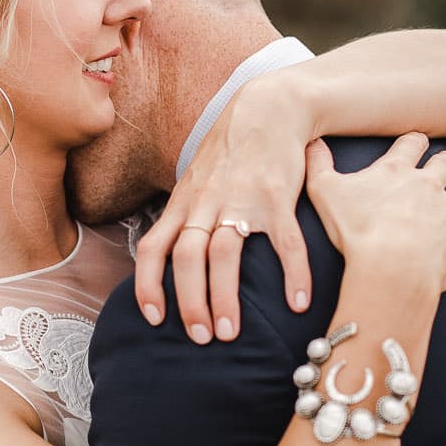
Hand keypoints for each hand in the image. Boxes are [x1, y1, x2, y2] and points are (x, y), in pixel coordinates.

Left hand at [134, 79, 315, 343]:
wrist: (269, 107)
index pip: (152, 247)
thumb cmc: (231, 151)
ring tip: (231, 334)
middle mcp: (206, 203)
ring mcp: (241, 199)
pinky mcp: (278, 196)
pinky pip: (285, 242)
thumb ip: (186, 216)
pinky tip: (298, 303)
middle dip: (189, 303)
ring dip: (225, 298)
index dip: (147, 285)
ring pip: (224, 254)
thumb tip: (171, 258)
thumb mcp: (196, 180)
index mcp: (184, 203)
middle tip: (202, 338)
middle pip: (187, 257)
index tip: (153, 319)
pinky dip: (293, 274)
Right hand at [304, 133, 445, 297]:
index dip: (413, 141)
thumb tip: (310, 141)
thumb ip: (317, 165)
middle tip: (444, 168)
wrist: (391, 265)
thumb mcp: (325, 193)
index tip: (414, 142)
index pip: (411, 143)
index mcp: (398, 171)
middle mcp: (430, 185)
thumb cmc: (355, 230)